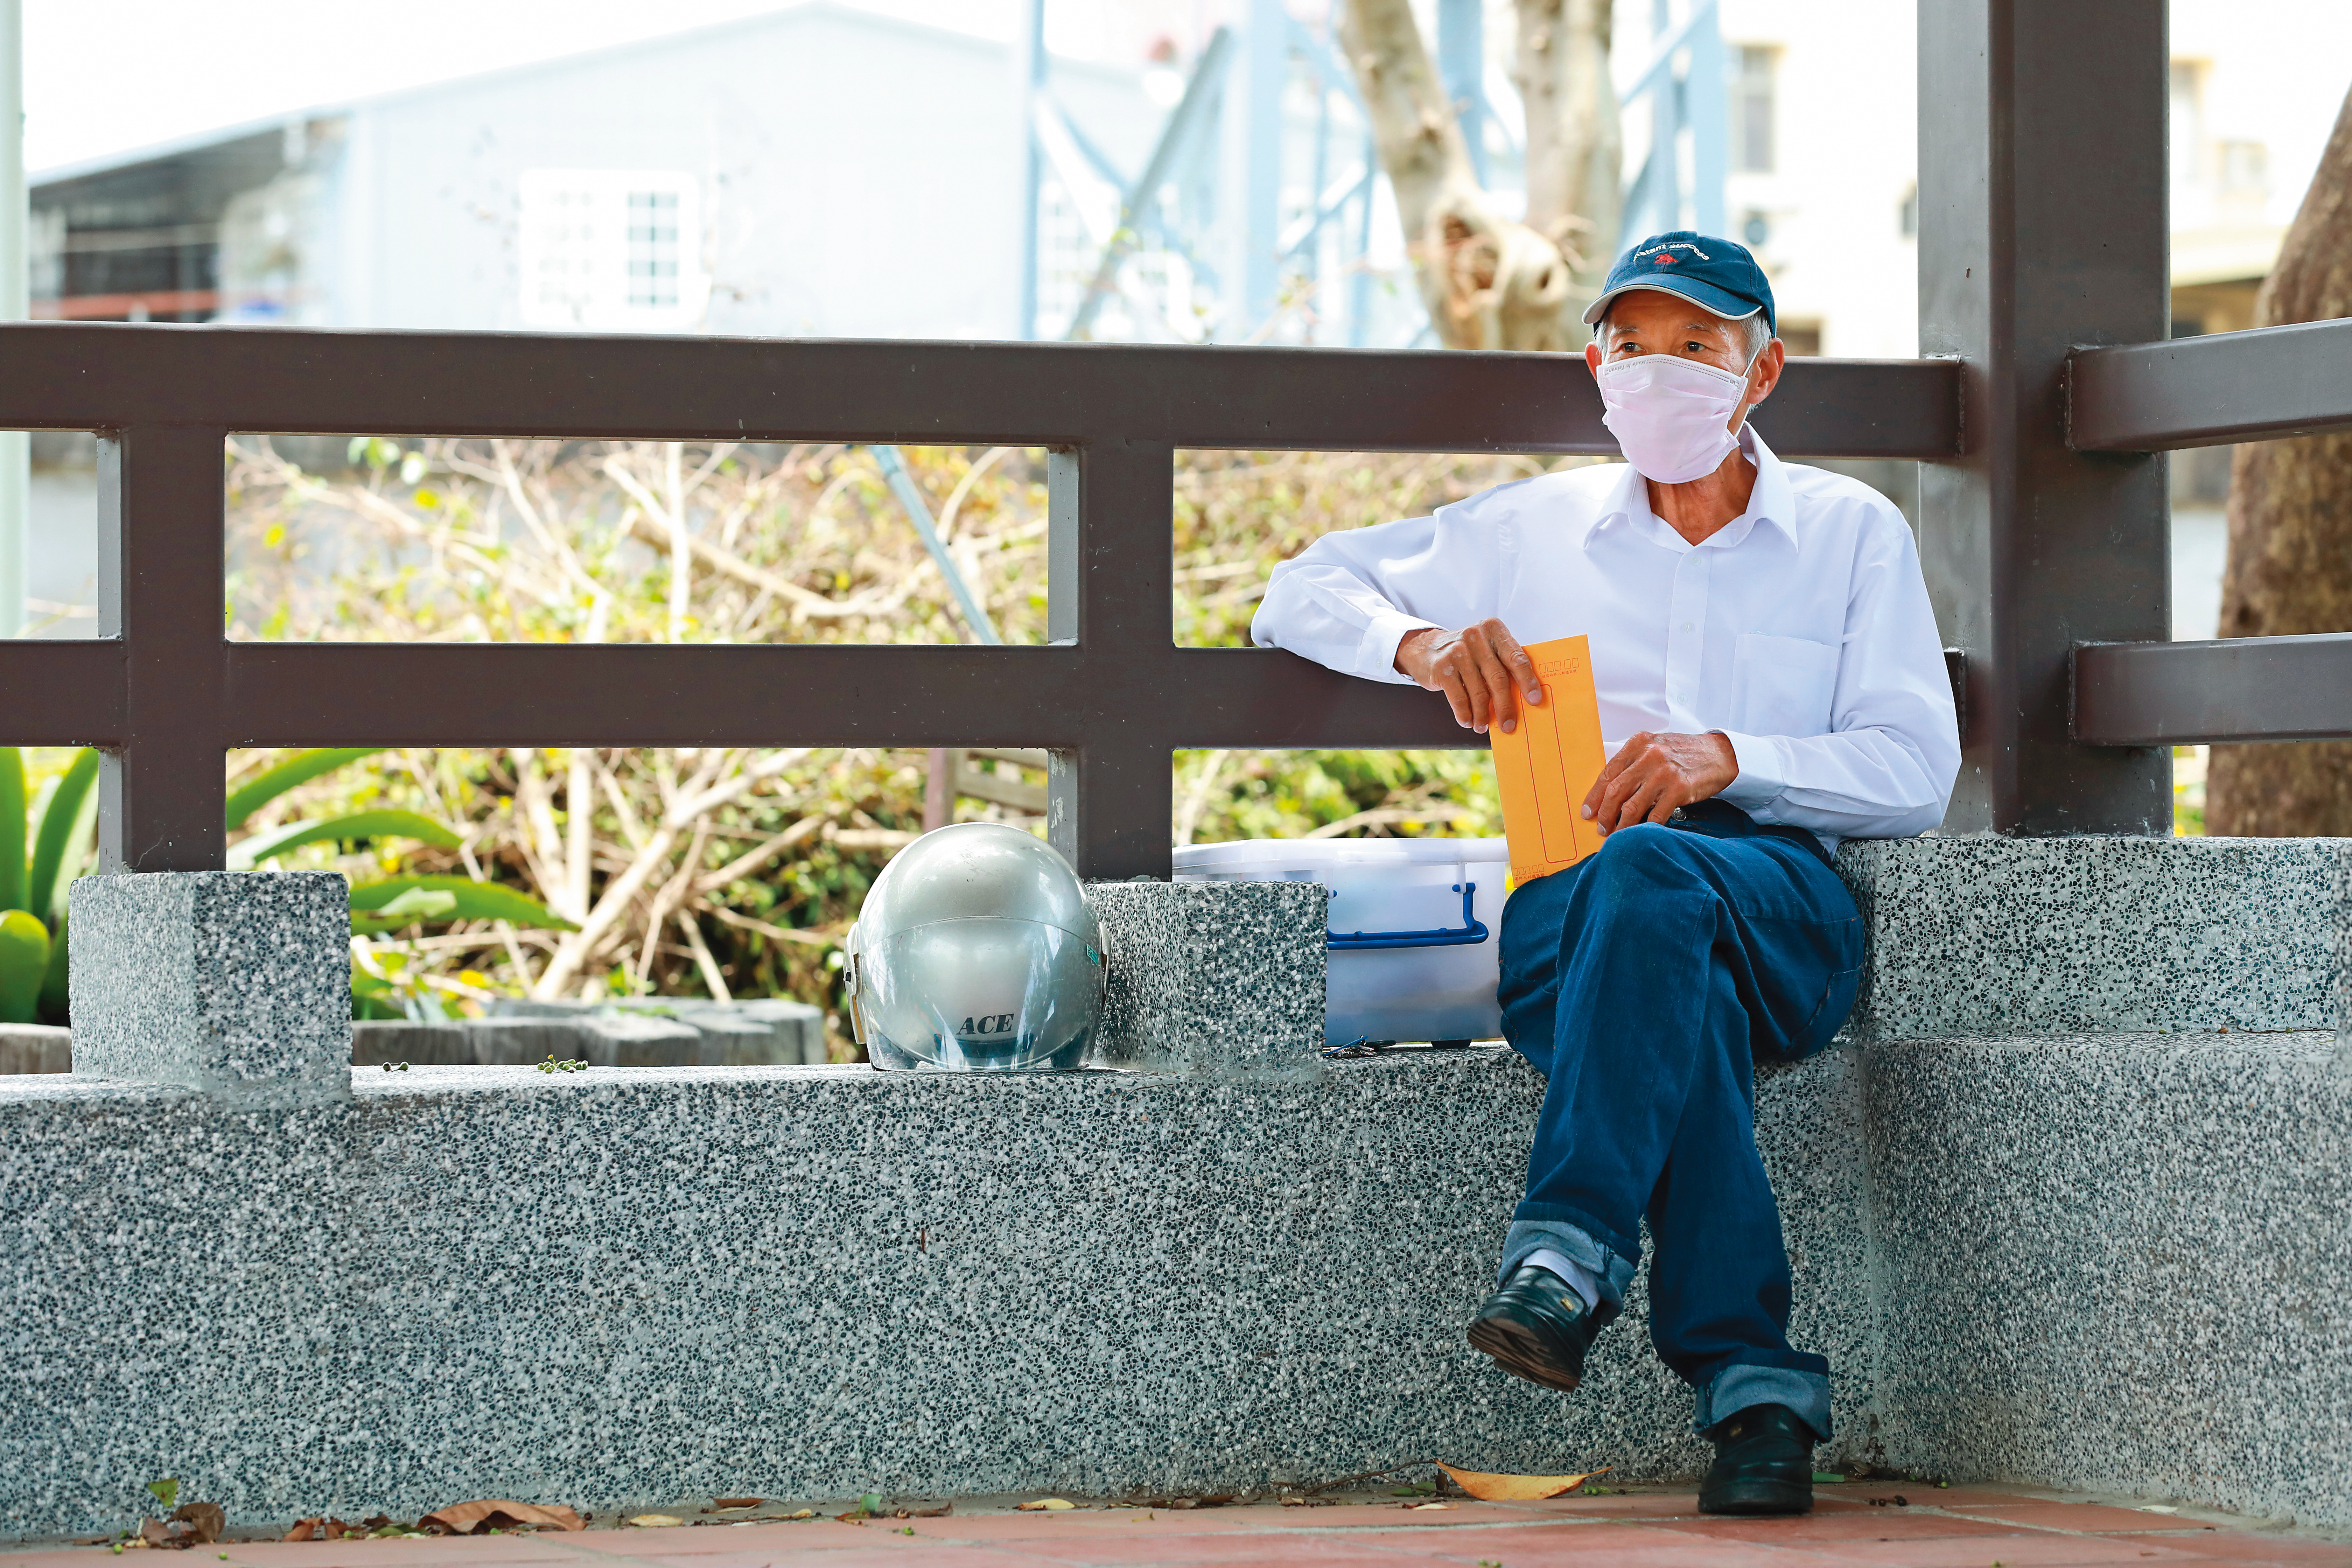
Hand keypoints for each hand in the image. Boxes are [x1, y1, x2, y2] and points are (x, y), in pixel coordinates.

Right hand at [1394, 619, 1543, 733]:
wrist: (1424, 648)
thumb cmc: (1465, 653)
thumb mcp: (1486, 649)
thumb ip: (1503, 664)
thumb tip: (1523, 698)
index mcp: (1494, 630)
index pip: (1516, 658)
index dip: (1528, 681)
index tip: (1536, 700)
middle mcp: (1476, 637)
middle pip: (1498, 678)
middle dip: (1505, 706)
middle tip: (1509, 725)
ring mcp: (1457, 651)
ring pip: (1478, 691)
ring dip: (1482, 714)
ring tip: (1482, 726)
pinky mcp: (1442, 666)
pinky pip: (1459, 697)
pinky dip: (1465, 713)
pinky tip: (1468, 721)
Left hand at [1582, 731, 1737, 834]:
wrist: (1720, 754)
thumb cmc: (1684, 753)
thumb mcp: (1655, 748)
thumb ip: (1633, 763)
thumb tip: (1609, 791)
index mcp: (1638, 744)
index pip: (1607, 773)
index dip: (1594, 795)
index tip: (1587, 810)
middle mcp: (1649, 756)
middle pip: (1615, 791)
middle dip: (1604, 813)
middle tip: (1601, 828)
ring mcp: (1664, 773)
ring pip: (1631, 806)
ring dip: (1621, 825)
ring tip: (1616, 834)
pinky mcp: (1679, 789)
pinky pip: (1655, 816)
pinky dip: (1645, 828)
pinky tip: (1640, 834)